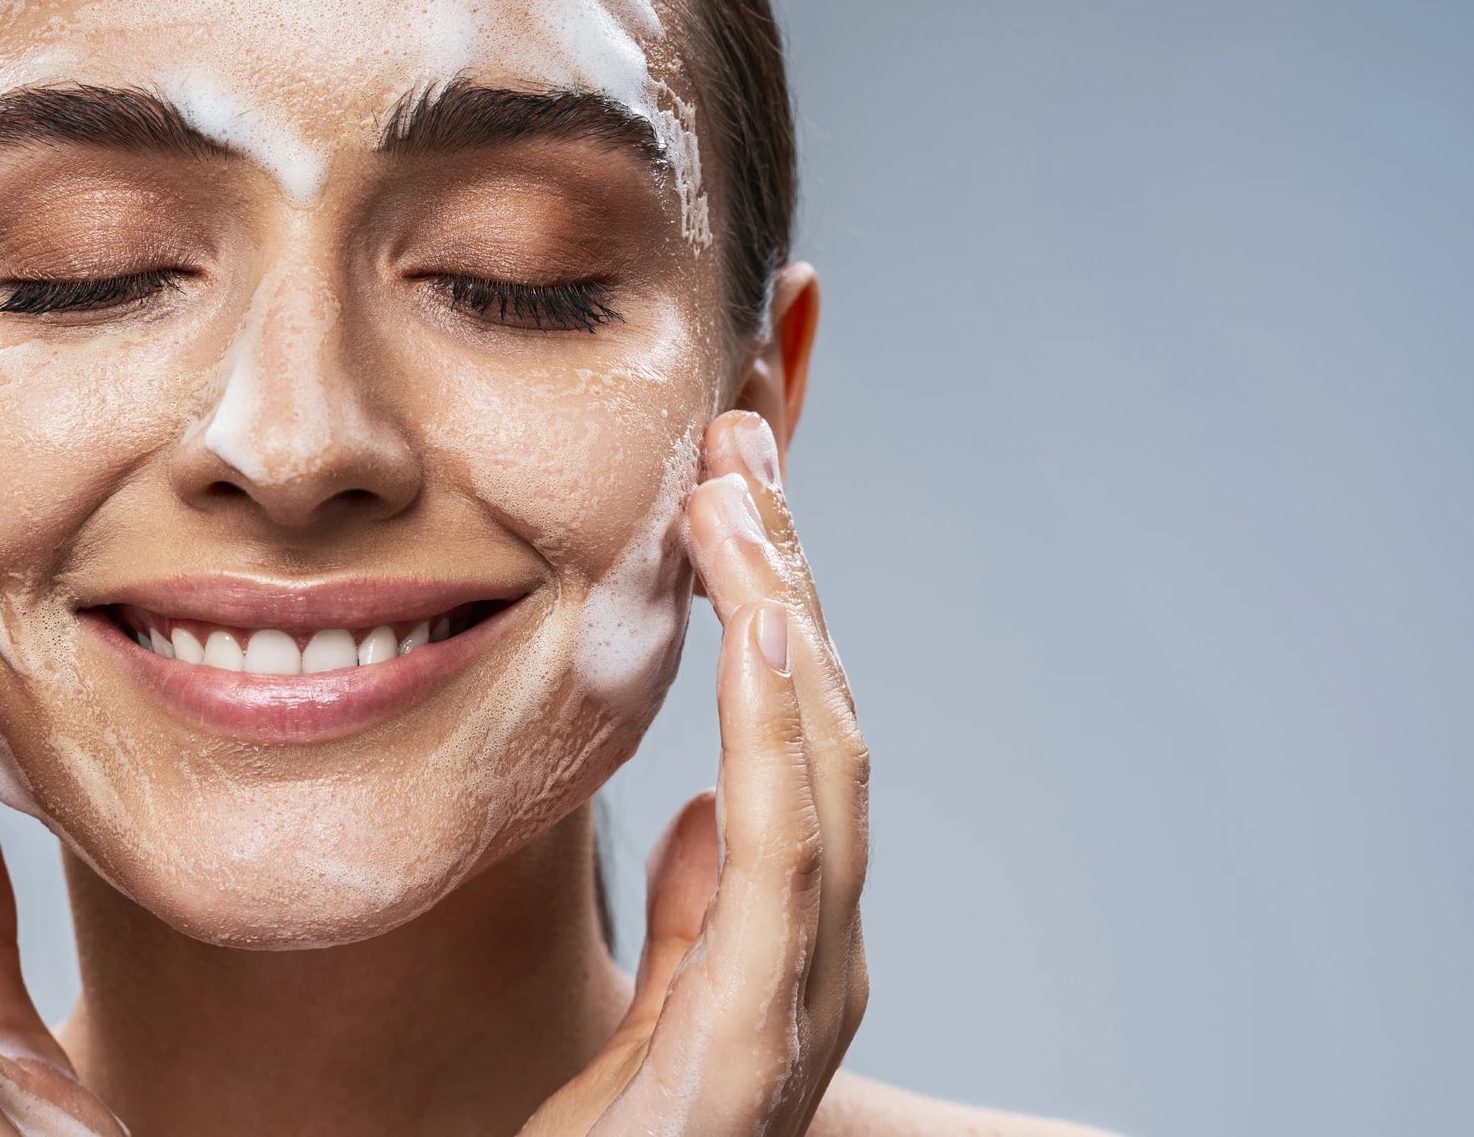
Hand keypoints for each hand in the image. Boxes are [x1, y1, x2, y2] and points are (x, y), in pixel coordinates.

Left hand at [523, 410, 870, 1135]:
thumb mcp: (653, 1002)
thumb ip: (700, 910)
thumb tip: (709, 805)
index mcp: (790, 934)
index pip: (797, 737)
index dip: (777, 606)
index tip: (732, 490)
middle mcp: (816, 954)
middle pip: (820, 725)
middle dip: (786, 576)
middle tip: (738, 442)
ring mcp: (801, 993)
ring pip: (820, 765)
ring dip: (784, 618)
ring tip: (738, 501)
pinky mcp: (757, 1032)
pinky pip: (785, 854)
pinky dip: (782, 731)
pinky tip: (764, 633)